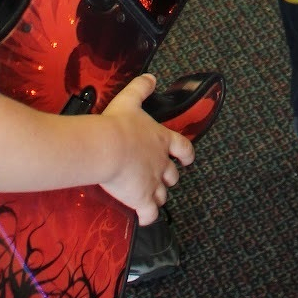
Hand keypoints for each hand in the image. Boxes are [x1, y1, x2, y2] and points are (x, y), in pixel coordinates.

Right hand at [100, 72, 193, 222]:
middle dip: (170, 178)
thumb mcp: (130, 100)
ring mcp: (153, 182)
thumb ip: (142, 88)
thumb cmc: (118, 125)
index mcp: (161, 140)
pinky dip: (148, 217)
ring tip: (153, 198)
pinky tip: (145, 219)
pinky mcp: (141, 198)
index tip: (189, 158)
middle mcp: (161, 162)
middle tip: (165, 179)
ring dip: (158, 196)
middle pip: (172, 175)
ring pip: (162, 194)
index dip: (187, 154)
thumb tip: (151, 77)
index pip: (183, 147)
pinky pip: (149, 213)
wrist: (109, 147)